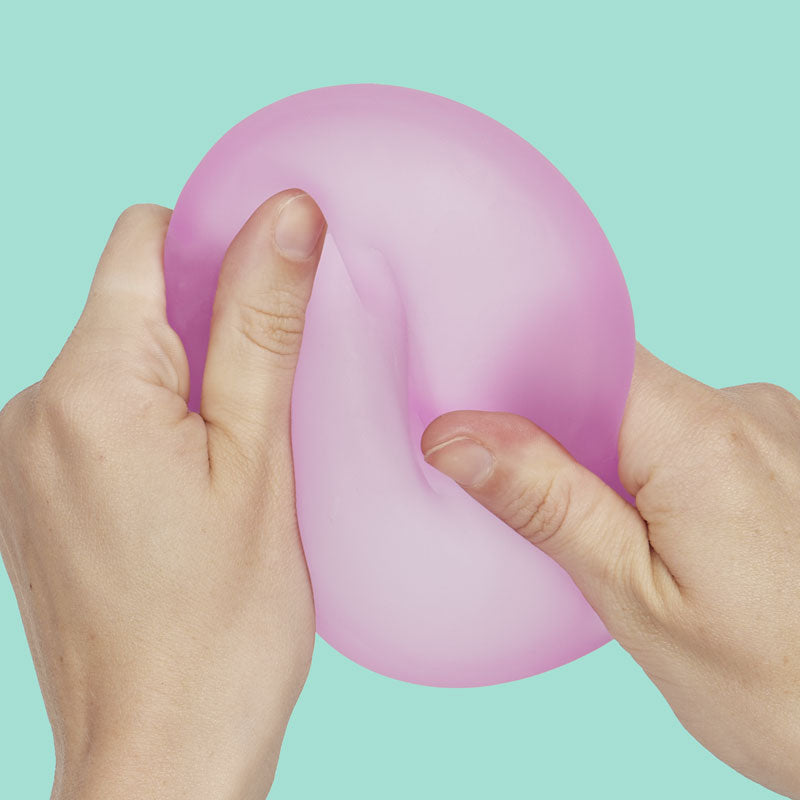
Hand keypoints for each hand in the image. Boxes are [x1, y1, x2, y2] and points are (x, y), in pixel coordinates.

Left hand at [0, 189, 326, 798]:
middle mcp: (29, 411)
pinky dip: (157, 425)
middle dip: (208, 326)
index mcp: (87, 388)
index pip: (141, 240)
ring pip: (121, 364)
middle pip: (131, 304)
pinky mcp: (31, 496)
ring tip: (237, 460)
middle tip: (268, 404)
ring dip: (187, 383)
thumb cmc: (219, 627)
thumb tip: (288, 216)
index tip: (271, 293)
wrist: (159, 757)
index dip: (214, 243)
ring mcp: (21, 458)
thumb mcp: (261, 461)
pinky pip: (100, 418)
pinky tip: (197, 489)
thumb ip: (263, 324)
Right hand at [422, 345, 799, 797]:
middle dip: (564, 439)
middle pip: (615, 385)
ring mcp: (777, 429)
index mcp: (703, 437)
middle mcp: (749, 410)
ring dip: (612, 462)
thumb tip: (457, 438)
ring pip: (651, 414)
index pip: (585, 358)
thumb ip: (548, 506)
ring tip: (619, 540)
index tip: (477, 428)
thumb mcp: (637, 602)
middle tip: (550, 515)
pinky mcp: (785, 455)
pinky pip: (694, 435)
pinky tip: (665, 537)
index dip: (521, 382)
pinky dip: (657, 472)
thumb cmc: (780, 685)